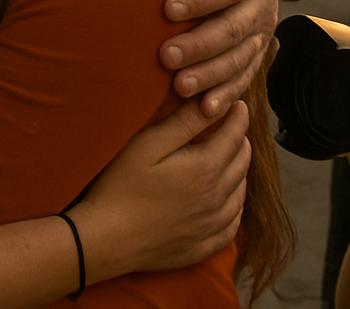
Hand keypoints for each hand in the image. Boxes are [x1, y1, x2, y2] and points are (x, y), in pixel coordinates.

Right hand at [70, 98, 250, 282]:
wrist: (107, 239)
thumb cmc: (121, 186)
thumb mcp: (148, 145)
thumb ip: (184, 123)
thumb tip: (214, 103)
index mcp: (204, 168)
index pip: (234, 136)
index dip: (239, 117)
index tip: (240, 105)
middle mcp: (216, 197)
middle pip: (242, 162)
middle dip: (241, 141)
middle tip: (234, 128)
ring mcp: (211, 225)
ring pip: (241, 192)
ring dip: (241, 171)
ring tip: (232, 158)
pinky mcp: (202, 246)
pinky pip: (233, 225)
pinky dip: (236, 207)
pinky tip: (228, 201)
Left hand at [166, 0, 277, 113]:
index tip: (167, 8)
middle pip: (236, 26)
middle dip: (202, 44)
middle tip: (165, 56)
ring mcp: (263, 28)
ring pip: (242, 57)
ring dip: (212, 74)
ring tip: (179, 87)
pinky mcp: (257, 51)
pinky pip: (246, 76)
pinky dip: (226, 94)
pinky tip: (204, 110)